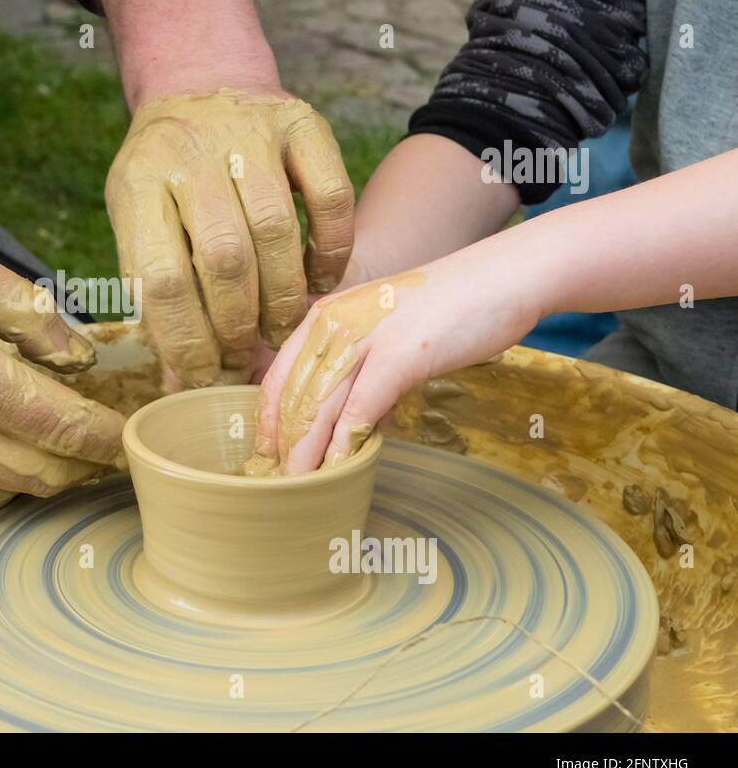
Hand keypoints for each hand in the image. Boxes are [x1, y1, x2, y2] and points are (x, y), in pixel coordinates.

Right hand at [0, 244, 125, 507]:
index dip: (110, 440)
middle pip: (44, 475)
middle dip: (83, 464)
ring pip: (4, 492)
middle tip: (101, 445)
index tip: (134, 439)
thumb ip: (28, 311)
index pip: (65, 429)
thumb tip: (80, 357)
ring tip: (45, 439)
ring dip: (35, 472)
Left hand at [107, 88, 355, 388]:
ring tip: (281, 331)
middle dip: (236, 324)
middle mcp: (191, 152)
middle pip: (222, 257)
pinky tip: (321, 281)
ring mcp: (249, 131)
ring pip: (277, 230)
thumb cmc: (165, 176)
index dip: (184, 340)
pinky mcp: (302, 123)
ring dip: (284, 296)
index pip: (160, 278)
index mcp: (138, 183)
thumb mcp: (138, 222)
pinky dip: (331, 249)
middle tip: (244, 356)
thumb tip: (184, 382)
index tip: (200, 378)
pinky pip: (330, 196)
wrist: (200, 87)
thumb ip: (157, 294)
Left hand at [255, 247, 543, 472]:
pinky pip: (360, 409)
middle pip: (292, 398)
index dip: (268, 422)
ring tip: (296, 489)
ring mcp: (364, 339)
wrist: (502, 278)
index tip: (265, 456)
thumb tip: (351, 422)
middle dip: (282, 447)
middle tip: (276, 484)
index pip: (278, 378)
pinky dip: (345, 444)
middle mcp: (333, 324)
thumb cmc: (447, 308)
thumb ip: (361, 371)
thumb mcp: (384, 333)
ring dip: (305, 454)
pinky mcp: (398, 355)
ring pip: (318, 407)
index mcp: (324, 317)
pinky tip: (337, 470)